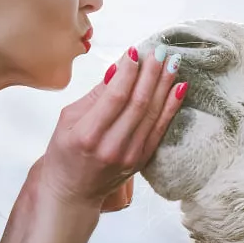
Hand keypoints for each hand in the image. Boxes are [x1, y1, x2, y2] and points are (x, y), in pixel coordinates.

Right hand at [39, 45, 186, 210]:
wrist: (72, 193)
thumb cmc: (64, 153)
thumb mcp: (68, 120)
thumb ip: (95, 95)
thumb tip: (119, 68)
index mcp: (88, 135)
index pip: (115, 97)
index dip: (128, 72)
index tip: (134, 51)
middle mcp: (112, 147)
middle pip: (138, 103)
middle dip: (151, 73)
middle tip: (159, 50)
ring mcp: (130, 156)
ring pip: (152, 114)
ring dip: (165, 85)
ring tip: (172, 61)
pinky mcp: (142, 160)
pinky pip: (160, 129)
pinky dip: (171, 106)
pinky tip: (179, 87)